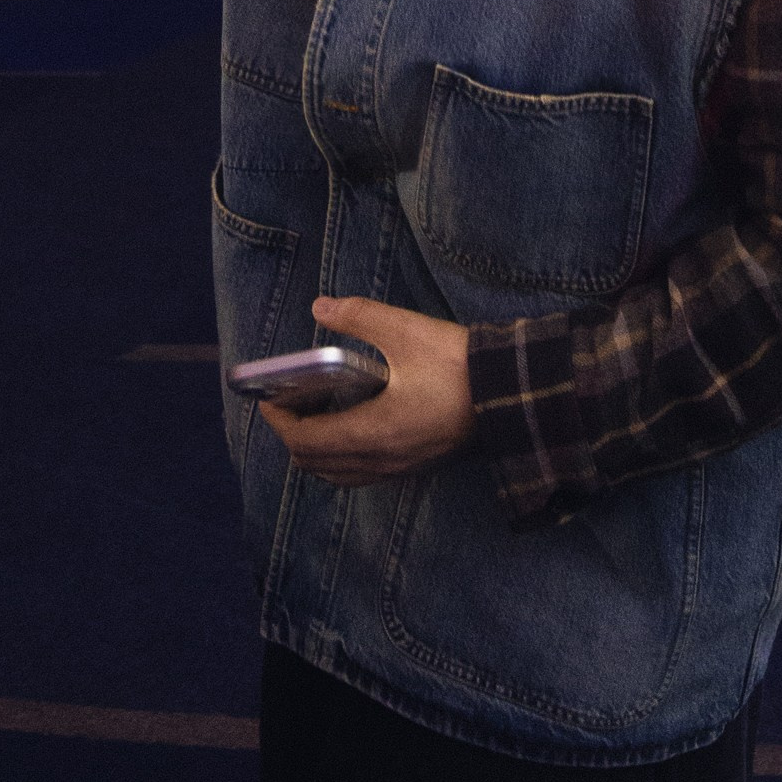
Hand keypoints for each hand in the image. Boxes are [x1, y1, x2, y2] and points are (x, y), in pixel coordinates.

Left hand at [259, 296, 474, 487]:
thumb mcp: (405, 330)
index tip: (268, 397)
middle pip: (315, 464)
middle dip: (293, 434)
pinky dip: (343, 456)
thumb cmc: (458, 365)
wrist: (513, 394)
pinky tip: (351, 422)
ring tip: (316, 410)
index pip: (305, 441)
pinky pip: (363, 474)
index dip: (279, 420)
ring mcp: (400, 469)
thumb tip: (320, 307)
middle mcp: (381, 461)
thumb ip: (358, 316)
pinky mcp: (416, 466)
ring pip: (339, 474)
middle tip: (289, 399)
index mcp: (372, 433)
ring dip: (317, 448)